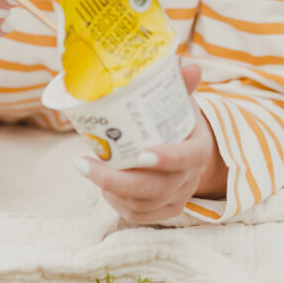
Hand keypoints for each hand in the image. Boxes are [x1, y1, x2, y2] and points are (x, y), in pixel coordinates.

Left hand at [75, 64, 227, 223]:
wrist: (184, 146)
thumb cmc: (175, 117)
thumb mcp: (179, 99)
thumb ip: (180, 84)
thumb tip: (188, 66)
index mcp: (199, 148)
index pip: (189, 157)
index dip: (168, 158)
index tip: (141, 154)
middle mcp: (190, 177)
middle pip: (157, 187)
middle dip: (118, 179)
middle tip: (84, 163)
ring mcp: (177, 197)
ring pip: (144, 204)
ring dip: (111, 189)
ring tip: (86, 168)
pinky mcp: (163, 210)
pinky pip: (139, 215)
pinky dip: (117, 204)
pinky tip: (101, 186)